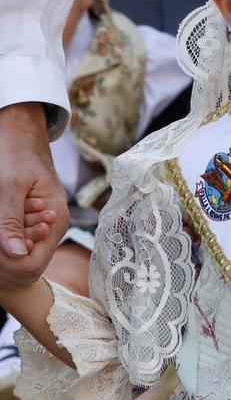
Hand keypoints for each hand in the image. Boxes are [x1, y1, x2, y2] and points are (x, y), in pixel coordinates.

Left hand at [0, 103, 66, 290]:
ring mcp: (40, 224)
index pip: (32, 264)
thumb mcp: (10, 188)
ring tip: (0, 210)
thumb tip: (16, 255)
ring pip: (15, 251)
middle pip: (23, 261)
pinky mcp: (29, 220)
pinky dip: (2, 230)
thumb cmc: (16, 155)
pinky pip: (12, 237)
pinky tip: (0, 213)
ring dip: (1, 238)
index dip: (9, 262)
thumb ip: (11, 222)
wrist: (18, 135)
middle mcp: (51, 228)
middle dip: (4, 249)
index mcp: (56, 221)